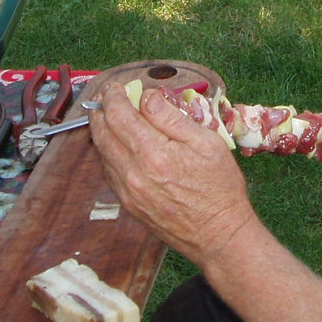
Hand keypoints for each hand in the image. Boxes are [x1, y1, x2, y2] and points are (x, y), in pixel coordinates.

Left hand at [90, 84, 257, 265]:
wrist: (219, 235)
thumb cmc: (219, 187)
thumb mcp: (206, 142)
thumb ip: (171, 117)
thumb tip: (147, 97)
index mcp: (153, 153)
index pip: (120, 115)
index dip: (114, 96)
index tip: (117, 86)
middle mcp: (133, 173)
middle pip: (103, 133)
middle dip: (101, 110)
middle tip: (106, 96)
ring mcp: (127, 192)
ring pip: (102, 153)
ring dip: (102, 131)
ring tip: (108, 116)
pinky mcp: (128, 205)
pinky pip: (109, 172)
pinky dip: (108, 153)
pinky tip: (118, 145)